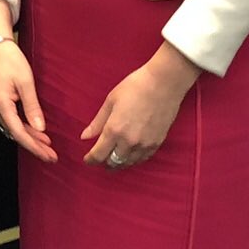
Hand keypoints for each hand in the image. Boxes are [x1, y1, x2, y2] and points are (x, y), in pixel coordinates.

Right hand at [0, 40, 56, 162]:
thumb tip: (40, 129)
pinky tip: (37, 133)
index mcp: (1, 105)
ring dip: (31, 138)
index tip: (48, 155)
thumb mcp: (25, 82)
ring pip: (15, 128)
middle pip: (16, 133)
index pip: (19, 132)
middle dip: (35, 146)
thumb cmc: (11, 61)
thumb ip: (32, 107)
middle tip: (52, 157)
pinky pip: (13, 120)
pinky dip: (26, 127)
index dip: (34, 146)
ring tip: (48, 148)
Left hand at [80, 42, 201, 169]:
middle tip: (99, 160)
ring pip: (128, 163)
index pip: (99, 155)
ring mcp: (144, 144)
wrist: (163, 84)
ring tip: (113, 160)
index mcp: (114, 130)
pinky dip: (133, 160)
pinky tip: (129, 156)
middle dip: (104, 163)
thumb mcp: (110, 101)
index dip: (91, 160)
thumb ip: (97, 122)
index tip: (87, 160)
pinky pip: (142, 159)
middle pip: (113, 162)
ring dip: (118, 163)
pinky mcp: (157, 143)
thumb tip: (84, 137)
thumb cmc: (134, 87)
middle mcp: (129, 141)